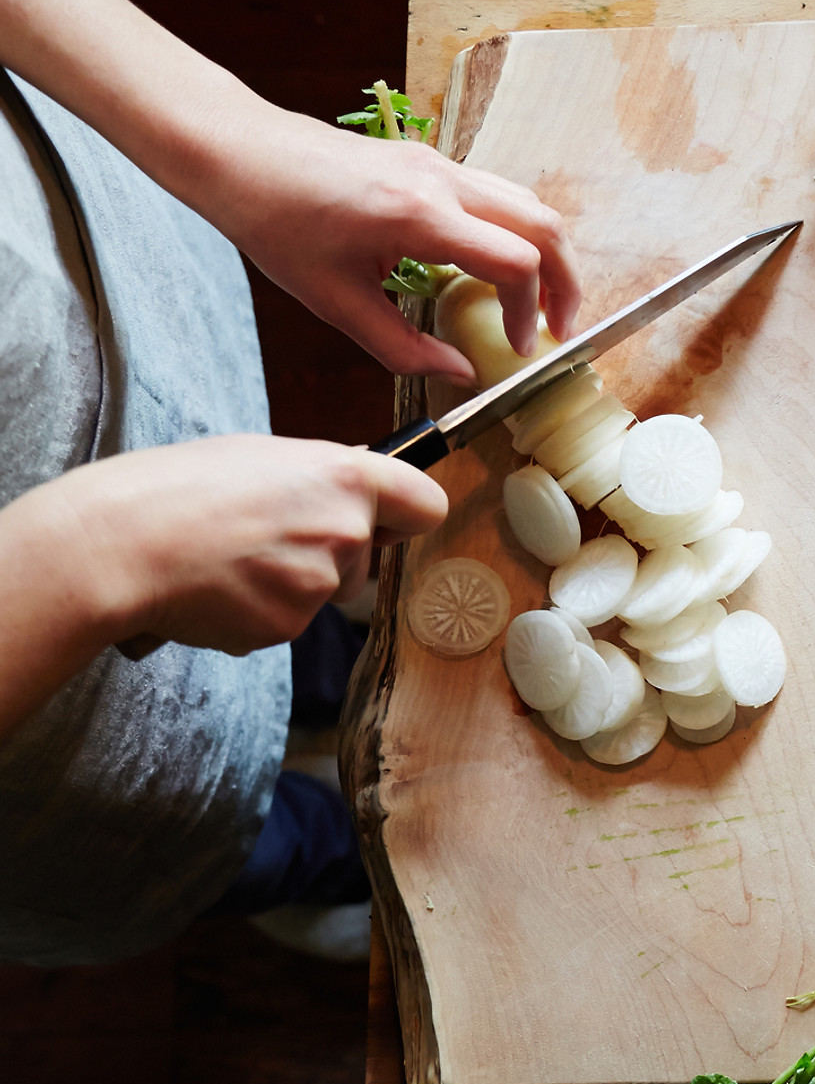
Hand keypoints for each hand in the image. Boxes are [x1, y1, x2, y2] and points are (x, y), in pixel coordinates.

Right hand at [41, 435, 446, 654]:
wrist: (118, 545)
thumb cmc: (176, 489)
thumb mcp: (260, 456)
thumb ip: (320, 477)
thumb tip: (355, 487)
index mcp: (346, 478)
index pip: (426, 506)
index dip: (407, 516)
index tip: (388, 521)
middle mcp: (346, 530)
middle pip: (365, 558)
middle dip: (328, 555)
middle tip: (263, 535)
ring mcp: (319, 584)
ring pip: (321, 592)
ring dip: (286, 584)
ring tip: (227, 557)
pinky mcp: (287, 627)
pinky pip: (283, 621)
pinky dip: (254, 611)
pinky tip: (215, 588)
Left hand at [200, 113, 581, 384]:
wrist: (240, 151)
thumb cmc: (275, 220)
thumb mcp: (335, 301)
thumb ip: (403, 347)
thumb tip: (460, 374)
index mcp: (419, 216)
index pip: (515, 262)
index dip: (529, 312)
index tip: (518, 347)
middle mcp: (441, 181)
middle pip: (544, 226)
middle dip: (565, 282)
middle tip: (560, 327)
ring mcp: (440, 164)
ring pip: (528, 205)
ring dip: (547, 254)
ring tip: (538, 300)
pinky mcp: (431, 161)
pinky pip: (499, 195)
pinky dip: (518, 233)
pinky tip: (497, 267)